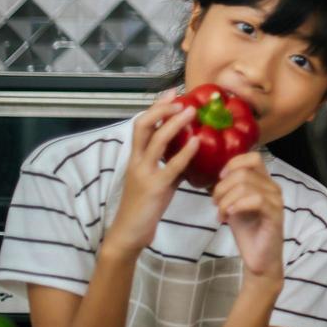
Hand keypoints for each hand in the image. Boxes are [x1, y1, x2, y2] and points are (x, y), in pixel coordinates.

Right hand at [103, 93, 199, 257]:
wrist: (129, 233)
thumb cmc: (144, 206)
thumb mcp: (157, 180)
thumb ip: (170, 164)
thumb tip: (191, 150)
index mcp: (135, 158)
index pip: (140, 125)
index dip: (155, 108)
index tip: (171, 93)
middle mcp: (136, 162)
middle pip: (142, 127)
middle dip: (161, 110)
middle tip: (180, 99)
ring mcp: (144, 174)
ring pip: (156, 141)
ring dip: (174, 124)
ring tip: (192, 112)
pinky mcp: (156, 188)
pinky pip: (172, 166)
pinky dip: (185, 152)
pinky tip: (198, 142)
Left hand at [213, 152, 283, 281]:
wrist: (258, 258)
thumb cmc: (247, 231)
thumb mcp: (233, 204)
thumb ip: (229, 188)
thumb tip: (213, 174)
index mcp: (264, 182)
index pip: (253, 157)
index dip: (233, 164)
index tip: (219, 179)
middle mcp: (273, 188)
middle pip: (244, 172)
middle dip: (222, 187)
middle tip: (214, 203)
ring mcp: (276, 201)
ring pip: (247, 185)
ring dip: (226, 199)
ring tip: (221, 214)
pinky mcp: (275, 215)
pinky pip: (256, 200)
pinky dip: (237, 205)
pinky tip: (229, 216)